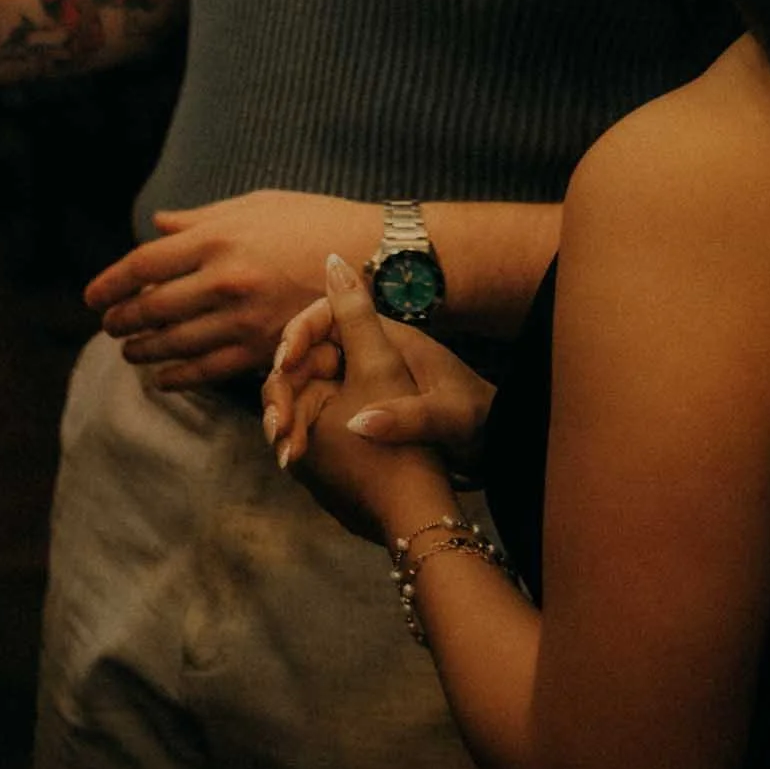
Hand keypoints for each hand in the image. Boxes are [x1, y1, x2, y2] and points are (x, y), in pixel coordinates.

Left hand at [84, 191, 379, 387]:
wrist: (376, 258)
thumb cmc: (315, 221)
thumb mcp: (256, 206)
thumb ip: (201, 220)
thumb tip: (158, 224)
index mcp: (218, 237)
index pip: (144, 264)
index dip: (111, 282)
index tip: (92, 297)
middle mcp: (224, 279)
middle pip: (153, 307)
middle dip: (122, 319)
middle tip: (108, 326)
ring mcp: (244, 319)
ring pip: (175, 343)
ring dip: (143, 350)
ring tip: (127, 351)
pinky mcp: (266, 350)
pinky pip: (209, 370)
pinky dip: (178, 376)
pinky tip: (161, 377)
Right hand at [264, 253, 494, 528]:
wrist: (495, 445)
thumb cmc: (477, 421)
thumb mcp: (447, 419)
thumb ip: (408, 417)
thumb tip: (359, 422)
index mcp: (388, 341)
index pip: (329, 316)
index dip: (300, 333)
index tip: (282, 363)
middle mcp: (372, 356)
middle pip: (312, 352)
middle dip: (285, 379)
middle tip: (274, 418)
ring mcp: (365, 383)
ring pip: (310, 384)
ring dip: (290, 407)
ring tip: (280, 442)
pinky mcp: (362, 410)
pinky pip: (320, 410)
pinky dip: (303, 427)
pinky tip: (294, 452)